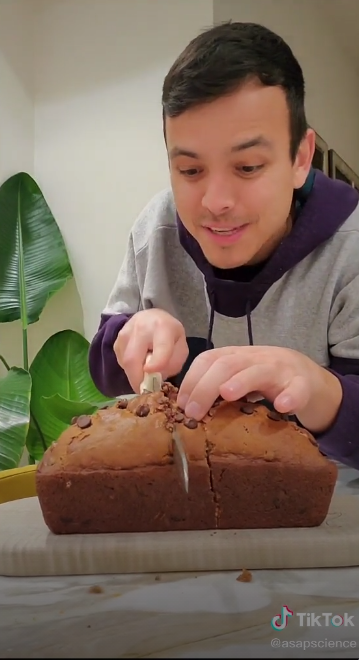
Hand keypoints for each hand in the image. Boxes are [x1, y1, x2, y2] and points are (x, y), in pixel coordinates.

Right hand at [114, 309, 188, 392]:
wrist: (151, 317)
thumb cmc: (168, 334)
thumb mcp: (180, 346)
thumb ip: (173, 363)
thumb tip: (156, 378)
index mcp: (163, 327)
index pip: (160, 348)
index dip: (157, 364)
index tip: (154, 377)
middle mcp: (141, 327)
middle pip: (133, 359)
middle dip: (138, 380)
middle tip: (145, 392)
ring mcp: (125, 333)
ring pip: (125, 363)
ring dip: (134, 374)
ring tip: (145, 372)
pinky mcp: (116, 341)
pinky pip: (121, 361)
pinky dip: (129, 368)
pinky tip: (138, 362)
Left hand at [177, 346, 342, 433]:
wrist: (307, 376)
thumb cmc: (264, 380)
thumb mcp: (237, 378)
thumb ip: (215, 387)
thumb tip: (183, 410)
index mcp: (236, 357)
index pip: (208, 360)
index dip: (192, 380)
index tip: (180, 405)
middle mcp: (255, 359)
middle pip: (226, 365)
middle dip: (205, 387)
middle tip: (193, 413)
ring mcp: (279, 370)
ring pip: (258, 371)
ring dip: (241, 381)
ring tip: (227, 394)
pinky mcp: (302, 384)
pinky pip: (297, 388)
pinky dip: (291, 396)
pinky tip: (283, 407)